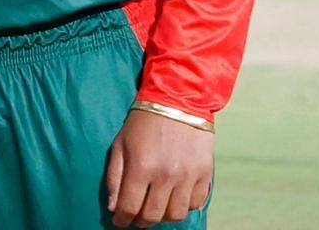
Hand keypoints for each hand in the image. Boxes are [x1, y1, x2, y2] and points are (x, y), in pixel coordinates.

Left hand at [105, 109, 214, 226]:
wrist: (178, 100)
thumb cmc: (143, 122)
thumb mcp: (120, 144)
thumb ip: (115, 176)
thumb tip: (114, 207)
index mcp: (141, 167)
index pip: (130, 207)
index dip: (122, 220)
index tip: (120, 222)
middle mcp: (165, 175)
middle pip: (152, 216)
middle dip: (141, 222)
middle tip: (136, 218)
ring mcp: (187, 176)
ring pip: (175, 215)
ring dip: (163, 216)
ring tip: (156, 208)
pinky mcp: (204, 174)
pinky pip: (195, 203)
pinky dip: (184, 206)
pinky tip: (175, 198)